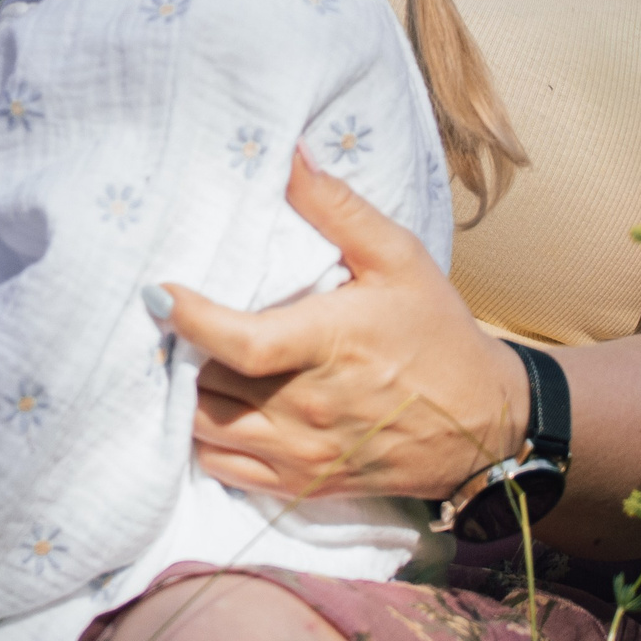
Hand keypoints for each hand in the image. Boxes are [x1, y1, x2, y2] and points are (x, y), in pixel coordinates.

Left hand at [160, 150, 527, 501]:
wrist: (483, 423)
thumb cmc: (436, 331)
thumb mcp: (399, 256)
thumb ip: (338, 206)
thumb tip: (289, 154)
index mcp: (330, 344)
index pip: (241, 342)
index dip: (190, 320)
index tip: (157, 292)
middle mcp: (310, 408)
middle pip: (209, 388)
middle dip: (178, 353)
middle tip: (164, 323)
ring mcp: (305, 454)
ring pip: (206, 432)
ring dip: (185, 397)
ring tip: (182, 360)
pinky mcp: (304, 486)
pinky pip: (226, 471)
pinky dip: (204, 441)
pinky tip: (206, 407)